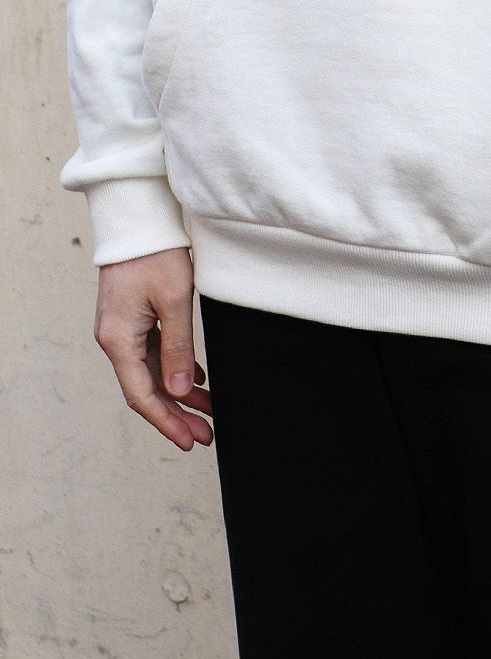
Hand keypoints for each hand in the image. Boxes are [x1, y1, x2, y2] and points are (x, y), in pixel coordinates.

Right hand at [94, 247, 213, 451]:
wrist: (139, 217)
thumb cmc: (155, 253)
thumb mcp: (174, 301)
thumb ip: (177, 349)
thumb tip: (177, 392)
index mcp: (118, 339)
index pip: (142, 394)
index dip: (167, 421)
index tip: (190, 441)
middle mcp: (115, 338)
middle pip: (146, 388)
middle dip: (177, 415)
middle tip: (206, 436)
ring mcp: (123, 328)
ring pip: (152, 372)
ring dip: (179, 394)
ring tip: (208, 412)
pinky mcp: (133, 317)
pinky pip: (153, 353)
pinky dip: (175, 368)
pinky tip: (196, 380)